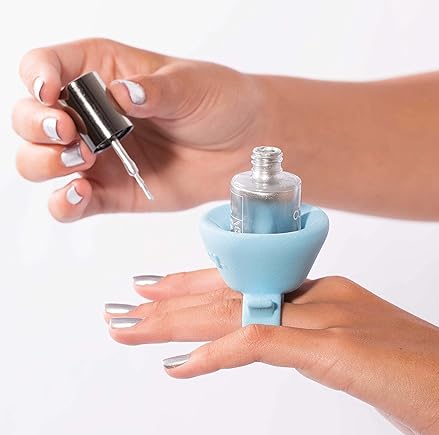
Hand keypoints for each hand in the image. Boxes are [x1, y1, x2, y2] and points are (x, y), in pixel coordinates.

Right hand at [12, 38, 266, 220]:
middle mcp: (91, 114)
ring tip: (83, 161)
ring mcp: (99, 155)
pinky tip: (80, 194)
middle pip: (32, 118)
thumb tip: (122, 95)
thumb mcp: (191, 86)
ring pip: (39, 161)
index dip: (37, 76)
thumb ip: (154, 91)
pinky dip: (65, 203)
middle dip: (38, 125)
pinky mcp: (111, 191)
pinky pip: (72, 202)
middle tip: (69, 133)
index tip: (50, 91)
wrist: (245, 146)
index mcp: (102, 72)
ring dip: (45, 163)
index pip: (45, 66)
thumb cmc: (219, 103)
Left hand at [106, 269, 438, 434]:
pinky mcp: (339, 350)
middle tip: (128, 308)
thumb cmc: (428, 377)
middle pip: (233, 294)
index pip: (248, 283)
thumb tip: (274, 344)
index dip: (198, 287)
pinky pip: (263, 344)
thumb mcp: (357, 354)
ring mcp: (330, 319)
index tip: (161, 293)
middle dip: (173, 303)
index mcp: (327, 293)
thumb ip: (313, 342)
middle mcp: (323, 295)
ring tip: (133, 328)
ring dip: (178, 323)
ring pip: (237, 312)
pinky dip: (217, 354)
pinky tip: (182, 366)